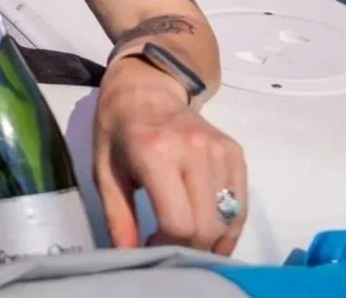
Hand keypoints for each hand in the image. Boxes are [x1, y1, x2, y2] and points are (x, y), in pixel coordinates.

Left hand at [93, 55, 246, 254]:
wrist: (146, 88)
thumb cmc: (118, 129)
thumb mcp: (104, 170)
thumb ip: (117, 216)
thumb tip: (128, 257)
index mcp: (155, 152)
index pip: (178, 222)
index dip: (166, 245)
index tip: (151, 246)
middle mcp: (194, 150)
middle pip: (207, 226)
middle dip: (190, 249)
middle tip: (170, 247)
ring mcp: (220, 150)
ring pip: (229, 220)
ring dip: (211, 241)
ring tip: (187, 239)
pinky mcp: (236, 153)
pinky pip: (241, 205)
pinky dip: (228, 226)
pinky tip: (207, 229)